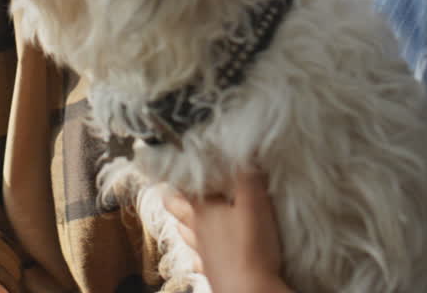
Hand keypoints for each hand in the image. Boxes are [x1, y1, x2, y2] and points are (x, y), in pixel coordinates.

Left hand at [164, 168, 291, 292]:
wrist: (250, 292)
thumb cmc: (250, 247)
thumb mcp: (254, 203)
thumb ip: (247, 175)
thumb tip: (244, 148)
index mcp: (201, 210)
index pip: (179, 187)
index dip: (175, 174)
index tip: (172, 162)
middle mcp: (195, 231)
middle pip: (175, 209)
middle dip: (176, 197)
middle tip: (180, 187)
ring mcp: (201, 253)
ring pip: (185, 233)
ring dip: (186, 223)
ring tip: (192, 216)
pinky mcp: (211, 272)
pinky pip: (199, 259)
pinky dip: (200, 252)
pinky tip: (206, 253)